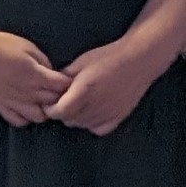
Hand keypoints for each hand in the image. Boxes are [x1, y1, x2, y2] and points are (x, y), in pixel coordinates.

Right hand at [0, 24, 68, 127]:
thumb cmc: (0, 44)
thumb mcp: (27, 46)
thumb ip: (44, 61)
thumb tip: (53, 74)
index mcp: (35, 74)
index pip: (63, 86)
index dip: (68, 82)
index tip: (66, 78)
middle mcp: (26, 91)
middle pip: (54, 102)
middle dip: (60, 96)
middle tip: (56, 89)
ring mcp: (13, 101)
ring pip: (39, 117)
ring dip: (44, 110)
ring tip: (42, 100)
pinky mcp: (1, 105)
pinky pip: (18, 121)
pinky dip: (25, 118)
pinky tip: (25, 108)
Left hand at [50, 35, 165, 136]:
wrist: (138, 60)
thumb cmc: (107, 57)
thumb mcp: (80, 63)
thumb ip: (63, 77)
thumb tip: (51, 87)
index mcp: (83, 92)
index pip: (59, 112)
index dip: (50, 109)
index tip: (48, 102)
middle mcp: (96, 106)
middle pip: (69, 120)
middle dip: (61, 113)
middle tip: (61, 101)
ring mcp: (110, 113)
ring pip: (83, 125)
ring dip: (76, 118)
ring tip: (76, 105)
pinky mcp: (120, 116)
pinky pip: (100, 129)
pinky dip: (92, 124)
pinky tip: (92, 112)